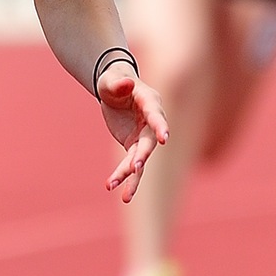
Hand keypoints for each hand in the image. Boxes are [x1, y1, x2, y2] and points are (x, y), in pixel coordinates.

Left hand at [97, 64, 167, 202]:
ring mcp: (143, 136)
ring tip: (125, 196)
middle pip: (149, 142)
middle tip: (136, 167)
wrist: (113, 89)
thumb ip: (118, 83)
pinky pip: (130, 164)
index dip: (160, 125)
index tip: (164, 138)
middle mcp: (150, 122)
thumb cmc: (113, 80)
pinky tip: (112, 187)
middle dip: (143, 155)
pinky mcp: (133, 146)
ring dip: (131, 176)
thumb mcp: (110, 80)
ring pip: (140, 159)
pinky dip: (123, 177)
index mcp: (149, 101)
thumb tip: (127, 84)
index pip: (156, 114)